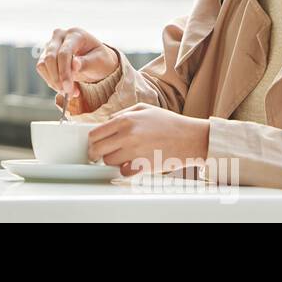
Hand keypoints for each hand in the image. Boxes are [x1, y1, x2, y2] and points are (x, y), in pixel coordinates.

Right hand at [35, 27, 119, 100]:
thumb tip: (74, 65)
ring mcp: (51, 44)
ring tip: (69, 92)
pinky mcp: (45, 55)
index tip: (68, 89)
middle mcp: (60, 36)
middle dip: (57, 79)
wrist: (96, 61)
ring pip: (42, 64)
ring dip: (53, 81)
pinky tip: (64, 87)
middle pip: (50, 58)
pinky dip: (51, 81)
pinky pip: (42, 69)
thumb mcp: (99, 61)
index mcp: (75, 34)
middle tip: (68, 93)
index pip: (64, 53)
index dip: (64, 72)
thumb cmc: (100, 60)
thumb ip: (86, 63)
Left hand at [87, 104, 209, 176]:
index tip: (93, 145)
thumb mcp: (144, 109)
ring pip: (109, 162)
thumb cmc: (169, 123)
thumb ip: (122, 114)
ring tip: (123, 156)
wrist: (190, 138)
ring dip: (113, 161)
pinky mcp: (142, 166)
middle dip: (96, 153)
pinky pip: (123, 172)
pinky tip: (132, 163)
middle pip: (97, 150)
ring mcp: (134, 152)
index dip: (91, 141)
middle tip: (99, 155)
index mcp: (125, 120)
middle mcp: (127, 136)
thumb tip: (107, 122)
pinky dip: (125, 169)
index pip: (95, 134)